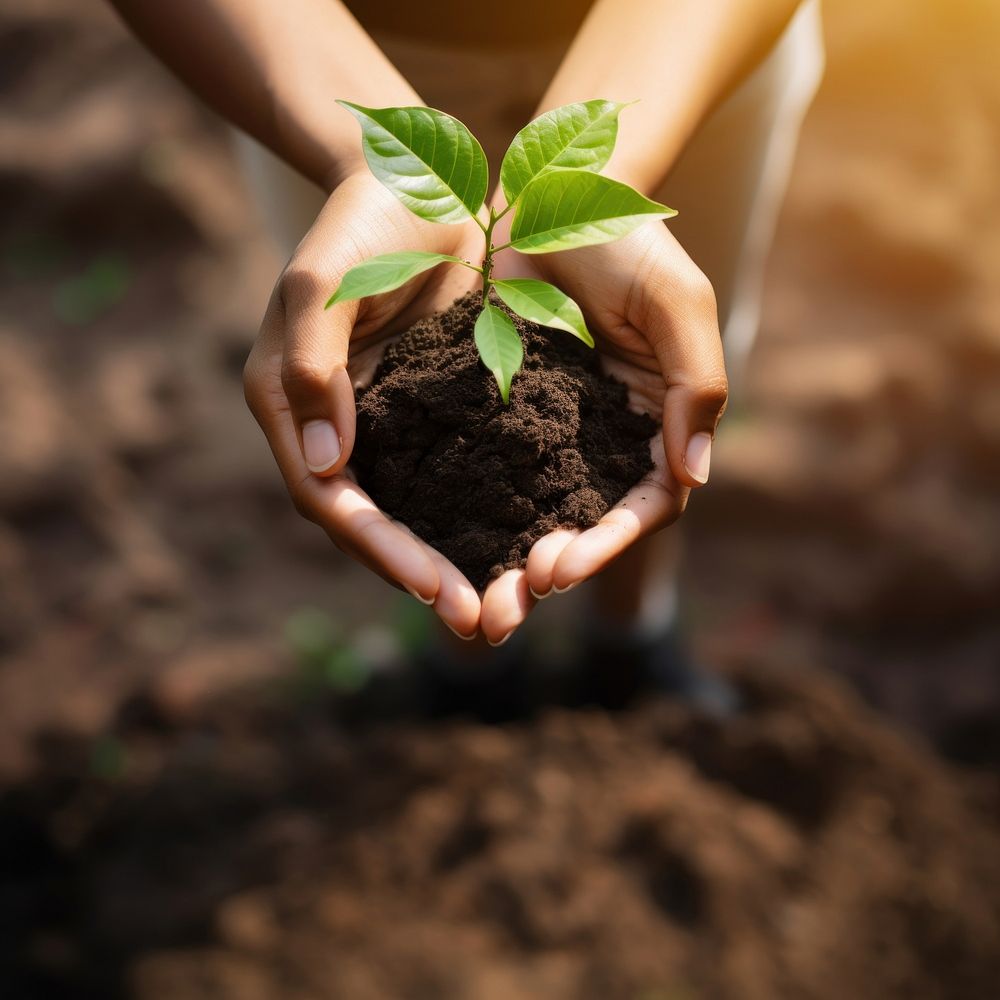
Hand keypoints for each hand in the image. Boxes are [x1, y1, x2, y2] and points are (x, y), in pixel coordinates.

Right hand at [244, 171, 486, 638]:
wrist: (417, 180)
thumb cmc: (360, 221)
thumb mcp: (324, 281)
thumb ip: (312, 366)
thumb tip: (320, 465)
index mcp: (290, 404)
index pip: (330, 497)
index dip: (377, 547)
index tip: (432, 587)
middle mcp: (334, 426)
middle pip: (373, 521)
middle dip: (420, 574)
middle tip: (477, 621)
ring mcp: (385, 423)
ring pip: (416, 510)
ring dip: (457, 559)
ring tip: (506, 604)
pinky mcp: (434, 411)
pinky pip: (456, 474)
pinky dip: (484, 513)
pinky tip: (527, 541)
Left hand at [490, 222, 727, 618]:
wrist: (547, 195)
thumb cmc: (625, 240)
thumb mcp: (676, 301)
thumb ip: (694, 384)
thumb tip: (693, 476)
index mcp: (654, 425)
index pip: (644, 505)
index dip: (608, 543)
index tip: (560, 568)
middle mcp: (603, 442)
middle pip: (584, 526)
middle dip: (549, 572)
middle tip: (505, 610)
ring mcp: (547, 434)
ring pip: (530, 514)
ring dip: (503, 562)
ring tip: (472, 602)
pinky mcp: (495, 416)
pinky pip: (481, 473)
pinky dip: (465, 512)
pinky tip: (433, 542)